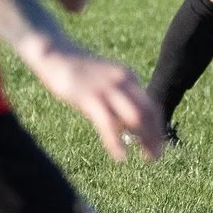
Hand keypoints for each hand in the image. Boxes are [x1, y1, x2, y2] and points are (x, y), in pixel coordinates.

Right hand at [27, 43, 163, 160]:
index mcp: (129, 77)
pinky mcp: (90, 98)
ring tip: (146, 158)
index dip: (157, 128)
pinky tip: (121, 156)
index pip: (151, 106)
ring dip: (144, 140)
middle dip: (155, 136)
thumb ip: (117, 100)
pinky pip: (109, 124)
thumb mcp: (104, 83)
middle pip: (148, 112)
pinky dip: (117, 142)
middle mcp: (123, 81)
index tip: (158, 146)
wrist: (54, 54)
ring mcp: (107, 89)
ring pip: (136, 118)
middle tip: (155, 157)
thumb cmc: (77, 73)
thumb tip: (127, 126)